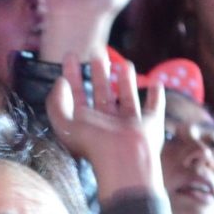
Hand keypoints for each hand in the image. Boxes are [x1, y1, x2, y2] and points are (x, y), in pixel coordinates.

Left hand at [48, 52, 164, 201]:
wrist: (125, 161)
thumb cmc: (94, 145)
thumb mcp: (65, 125)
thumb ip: (56, 104)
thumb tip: (60, 82)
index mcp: (88, 123)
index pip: (78, 95)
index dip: (72, 75)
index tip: (71, 56)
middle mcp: (108, 123)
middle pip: (102, 93)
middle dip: (99, 72)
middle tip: (98, 52)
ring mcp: (130, 123)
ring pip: (127, 98)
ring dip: (126, 81)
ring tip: (124, 63)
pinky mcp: (151, 124)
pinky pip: (155, 107)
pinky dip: (157, 96)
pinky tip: (156, 83)